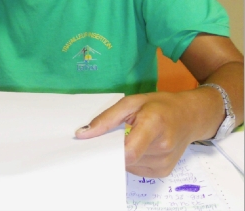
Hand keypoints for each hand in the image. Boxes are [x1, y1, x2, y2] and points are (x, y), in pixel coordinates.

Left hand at [75, 91, 202, 176]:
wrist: (190, 116)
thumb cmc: (160, 105)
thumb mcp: (131, 101)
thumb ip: (106, 118)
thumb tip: (82, 133)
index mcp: (154, 125)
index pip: (127, 151)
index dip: (107, 149)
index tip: (95, 142)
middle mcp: (162, 148)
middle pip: (125, 158)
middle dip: (113, 147)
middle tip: (113, 134)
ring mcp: (164, 163)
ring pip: (128, 165)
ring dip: (123, 153)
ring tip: (132, 136)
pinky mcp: (164, 172)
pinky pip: (136, 169)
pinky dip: (132, 158)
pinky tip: (139, 145)